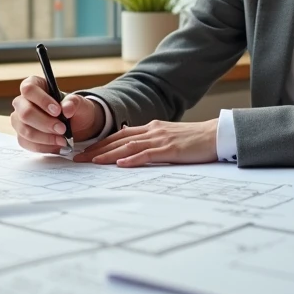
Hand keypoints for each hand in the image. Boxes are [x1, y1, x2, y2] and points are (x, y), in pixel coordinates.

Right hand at [11, 76, 104, 153]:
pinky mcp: (22, 136)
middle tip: (62, 129)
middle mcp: (22, 102)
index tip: (57, 111)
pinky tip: (56, 145)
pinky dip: (43, 146)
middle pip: (24, 113)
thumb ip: (73, 102)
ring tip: (62, 140)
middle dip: (45, 123)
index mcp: (34, 85)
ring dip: (45, 138)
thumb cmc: (72, 109)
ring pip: (24, 130)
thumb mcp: (79, 103)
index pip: (29, 89)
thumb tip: (66, 109)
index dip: (42, 100)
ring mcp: (19, 120)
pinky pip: (27, 143)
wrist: (75, 125)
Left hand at [73, 118, 217, 166]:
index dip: (100, 143)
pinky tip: (120, 165)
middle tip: (78, 158)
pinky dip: (132, 159)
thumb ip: (150, 140)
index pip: (119, 135)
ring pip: (128, 146)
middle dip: (96, 149)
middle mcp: (152, 131)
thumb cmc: (194, 140)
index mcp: (151, 128)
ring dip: (108, 154)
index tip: (85, 151)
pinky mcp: (170, 150)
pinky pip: (148, 154)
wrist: (216, 135)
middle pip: (118, 140)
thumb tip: (131, 144)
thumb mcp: (168, 136)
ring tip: (92, 162)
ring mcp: (160, 139)